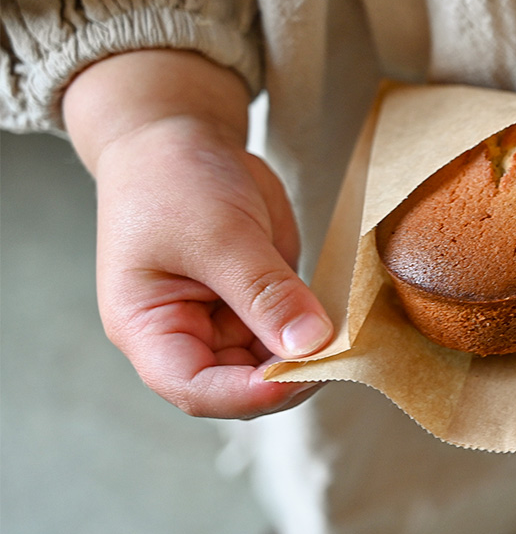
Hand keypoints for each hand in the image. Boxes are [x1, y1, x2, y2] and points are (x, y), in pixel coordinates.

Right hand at [64, 51, 331, 417]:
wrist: (179, 139)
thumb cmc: (173, 181)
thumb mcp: (220, 233)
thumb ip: (264, 292)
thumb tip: (310, 343)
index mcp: (147, 328)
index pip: (194, 388)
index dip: (248, 394)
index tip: (300, 375)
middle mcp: (185, 335)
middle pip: (239, 387)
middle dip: (289, 378)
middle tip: (341, 354)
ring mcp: (223, 322)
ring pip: (271, 367)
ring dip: (310, 360)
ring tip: (350, 339)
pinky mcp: (256, 305)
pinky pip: (290, 334)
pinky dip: (318, 333)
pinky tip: (345, 321)